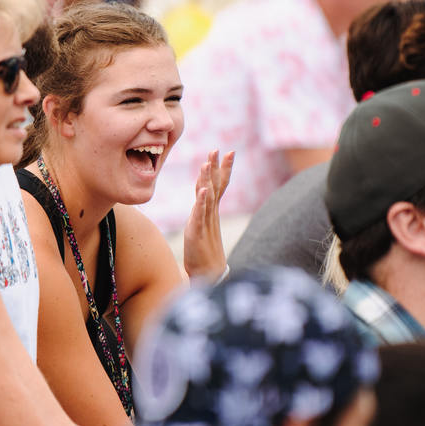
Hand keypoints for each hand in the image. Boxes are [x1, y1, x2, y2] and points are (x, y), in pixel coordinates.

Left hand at [182, 150, 234, 279]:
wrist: (207, 276)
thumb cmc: (204, 252)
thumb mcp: (201, 226)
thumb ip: (202, 211)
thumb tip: (204, 198)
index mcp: (211, 212)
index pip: (219, 185)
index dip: (223, 169)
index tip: (228, 152)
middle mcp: (210, 215)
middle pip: (215, 187)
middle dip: (217, 168)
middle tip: (218, 150)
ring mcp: (204, 223)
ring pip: (207, 198)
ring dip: (207, 180)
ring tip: (207, 164)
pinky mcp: (196, 233)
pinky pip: (199, 215)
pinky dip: (202, 202)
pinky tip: (204, 191)